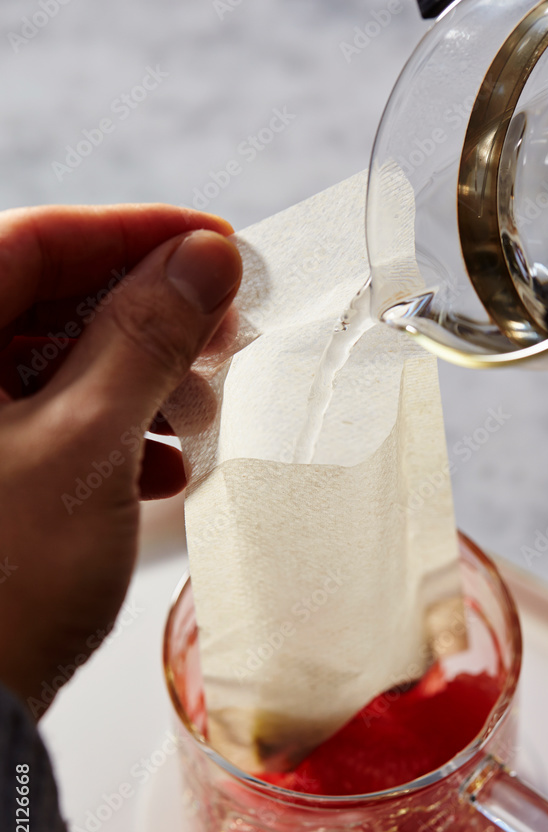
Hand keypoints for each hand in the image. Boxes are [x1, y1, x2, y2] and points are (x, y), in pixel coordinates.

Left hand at [0, 205, 241, 715]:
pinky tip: (162, 468)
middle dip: (149, 314)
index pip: (37, 241)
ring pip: (62, 365)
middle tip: (225, 330)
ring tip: (200, 410)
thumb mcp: (86, 444)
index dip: (136, 234)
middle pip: (52, 301)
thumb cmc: (4, 581)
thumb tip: (206, 258)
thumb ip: (145, 341)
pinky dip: (117, 434)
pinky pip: (58, 424)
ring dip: (141, 380)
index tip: (218, 246)